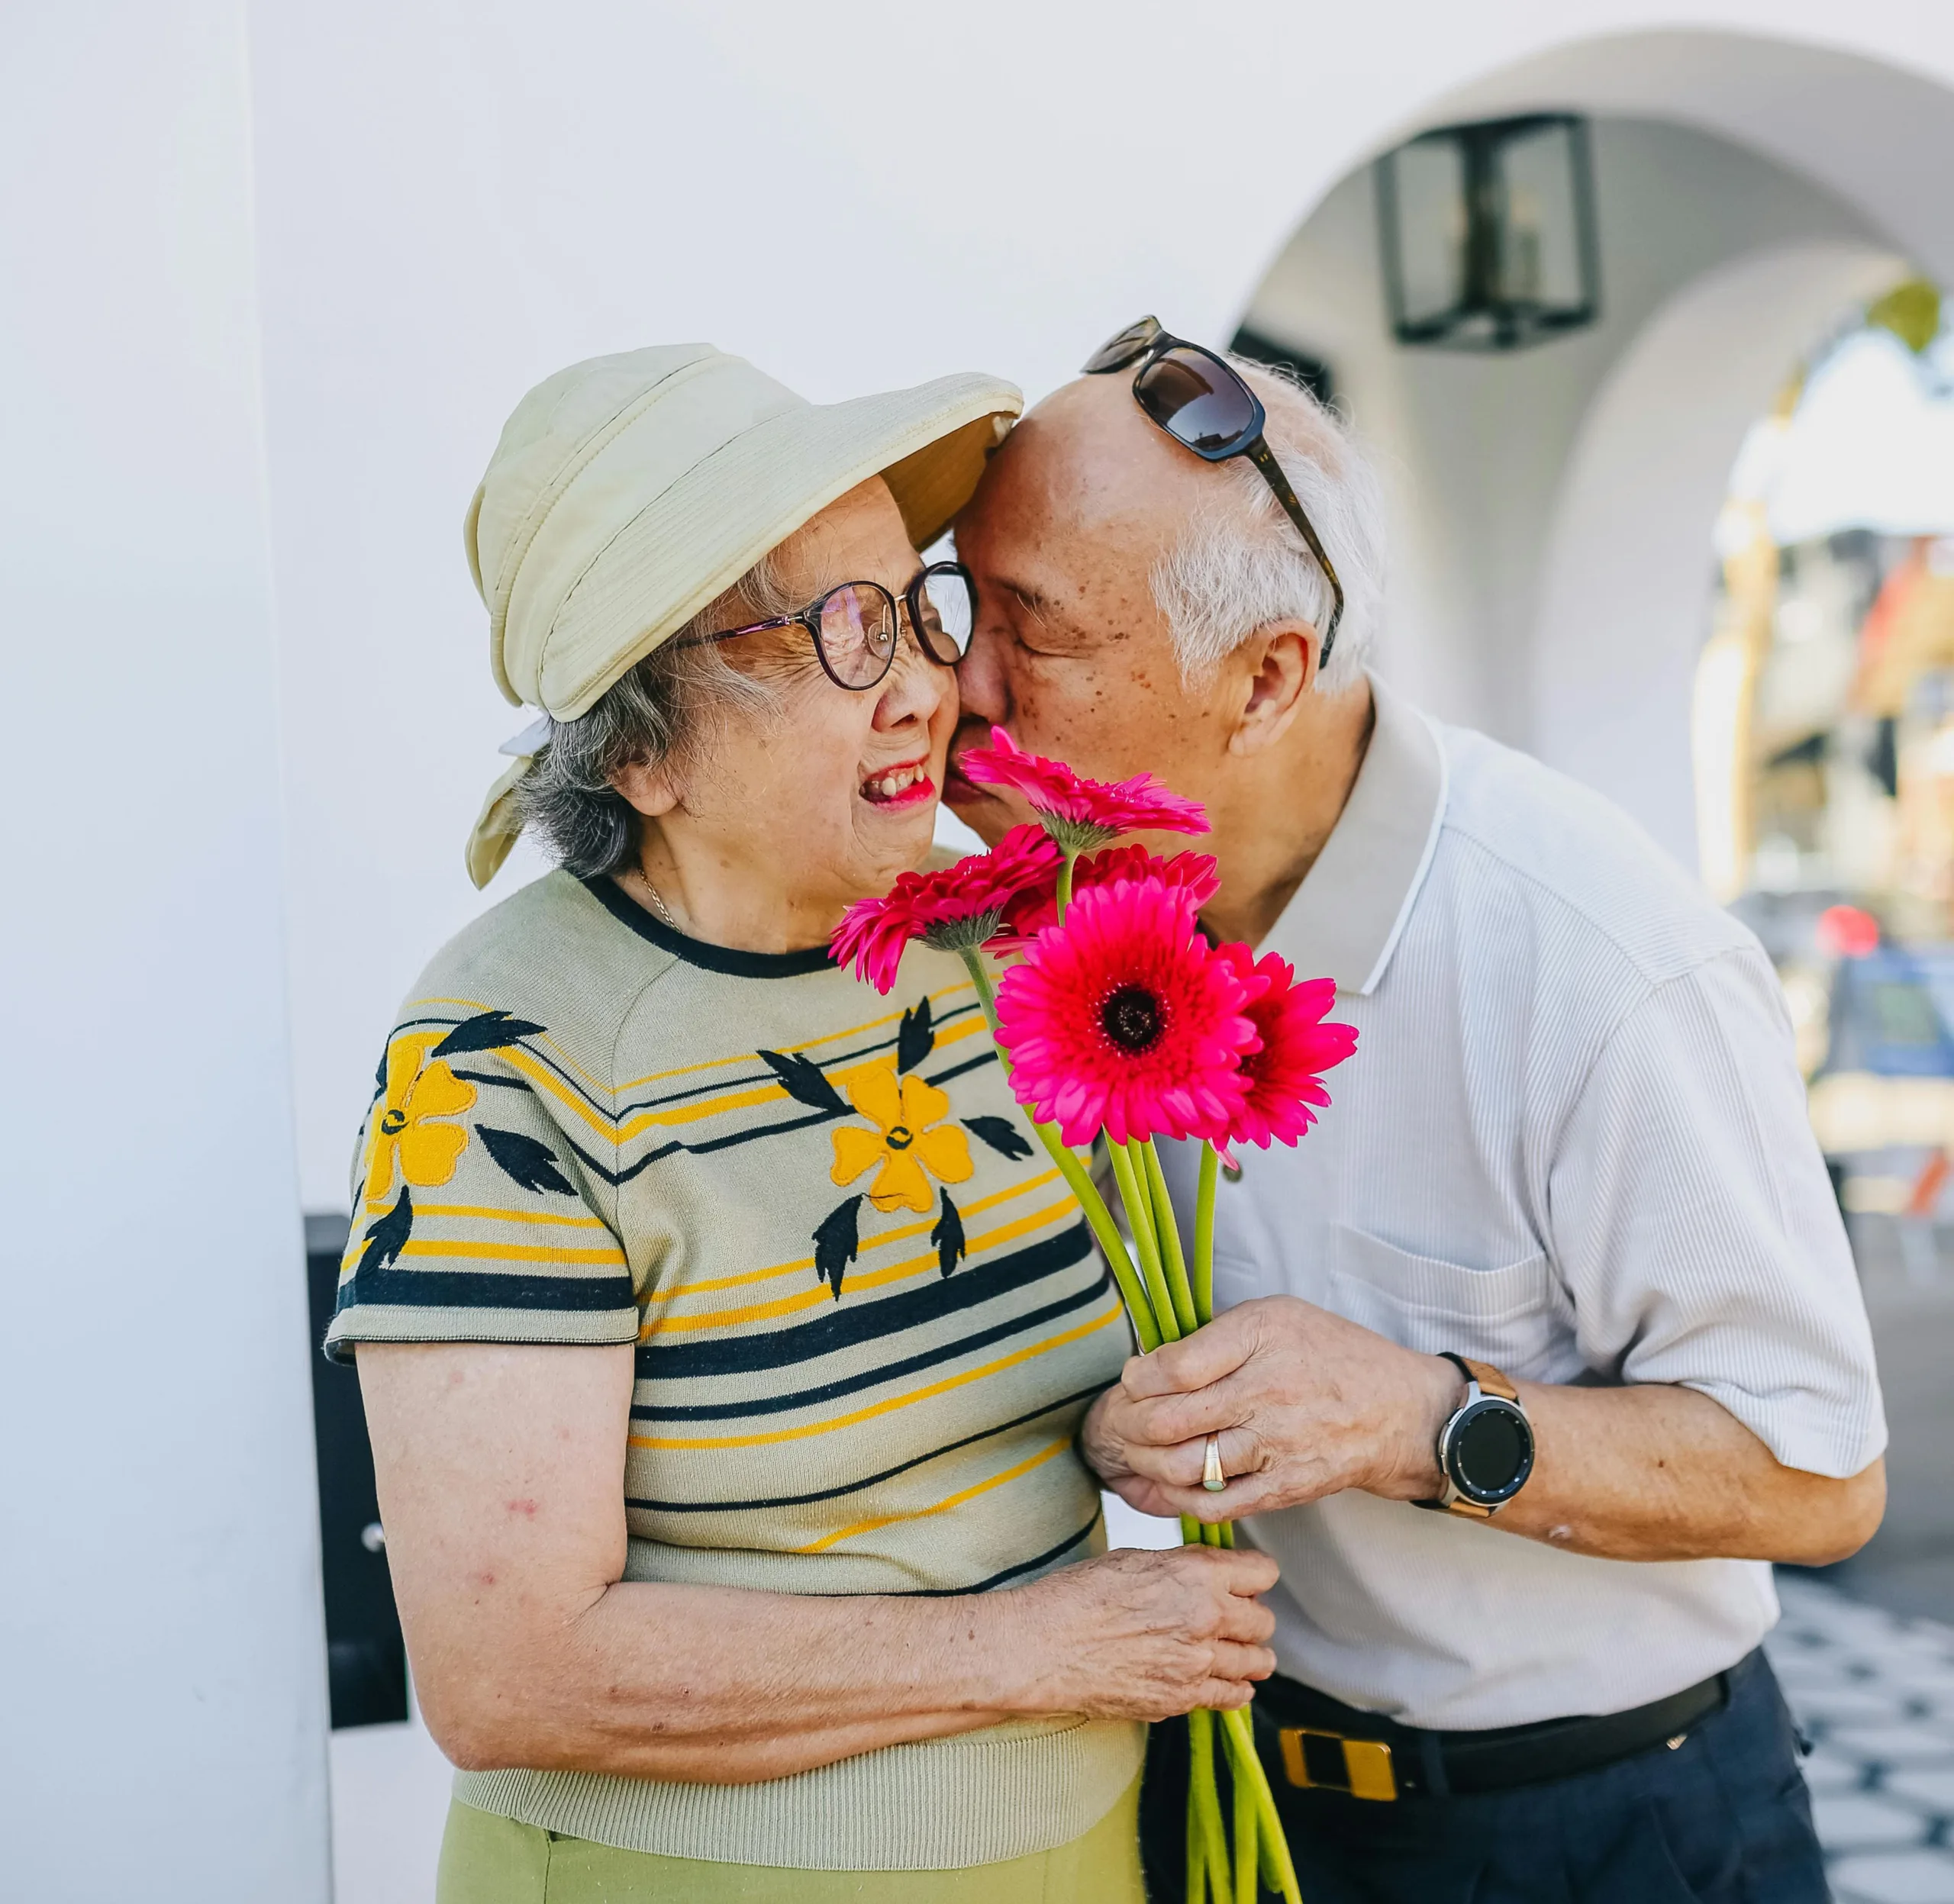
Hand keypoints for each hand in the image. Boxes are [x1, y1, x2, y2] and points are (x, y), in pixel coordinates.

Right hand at [1002, 1544, 1279, 1718]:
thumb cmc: (1077, 1598)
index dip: (1253, 1575)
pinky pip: (1233, 1697)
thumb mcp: (1135, 1560)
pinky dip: (1233, 1688)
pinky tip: (1219, 1679)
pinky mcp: (1183, 1700)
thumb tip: (1209, 1573)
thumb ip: (1183, 1567)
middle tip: (1233, 1617)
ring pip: (1257, 1662)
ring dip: (1248, 1655)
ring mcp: (1198, 1664)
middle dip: (1251, 1617)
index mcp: (1196, 1575)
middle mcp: (1207, 1618)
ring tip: (1233, 1651)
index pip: (1262, 1572)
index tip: (1246, 1581)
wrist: (1044, 1648)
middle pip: (1264, 1621)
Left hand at [1080, 1295, 1461, 1521]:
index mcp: (1261, 1337)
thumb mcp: (1276, 1316)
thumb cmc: (1331, 1354)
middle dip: (1128, 1424)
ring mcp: (1275, 1444)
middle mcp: (1267, 1390)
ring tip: (1137, 1452)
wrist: (1399, 1412)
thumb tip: (1150, 1364)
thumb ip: (1215, 1336)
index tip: (1133, 1378)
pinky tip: (1170, 1482)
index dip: (1138, 1377)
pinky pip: (1215, 1503)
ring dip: (1147, 1463)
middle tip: (1120, 1421)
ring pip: (1185, 1465)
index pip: (1174, 1366)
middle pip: (1169, 1420)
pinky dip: (1180, 1498)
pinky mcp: (1283, 1487)